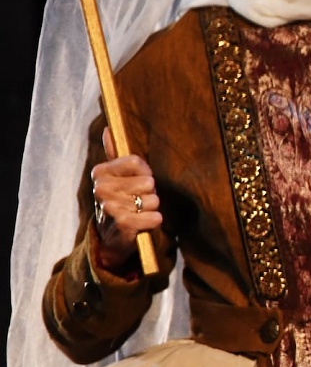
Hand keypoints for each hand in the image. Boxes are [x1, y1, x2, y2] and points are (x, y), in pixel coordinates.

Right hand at [88, 127, 160, 272]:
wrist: (111, 237)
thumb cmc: (121, 201)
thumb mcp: (116, 177)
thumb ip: (114, 153)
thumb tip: (108, 128)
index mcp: (100, 173)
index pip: (137, 162)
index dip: (145, 173)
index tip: (138, 181)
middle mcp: (100, 189)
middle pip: (148, 181)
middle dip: (149, 192)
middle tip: (137, 201)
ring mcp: (109, 207)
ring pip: (153, 200)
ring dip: (151, 207)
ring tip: (138, 212)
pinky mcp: (122, 225)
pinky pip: (154, 217)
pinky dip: (154, 221)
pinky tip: (144, 224)